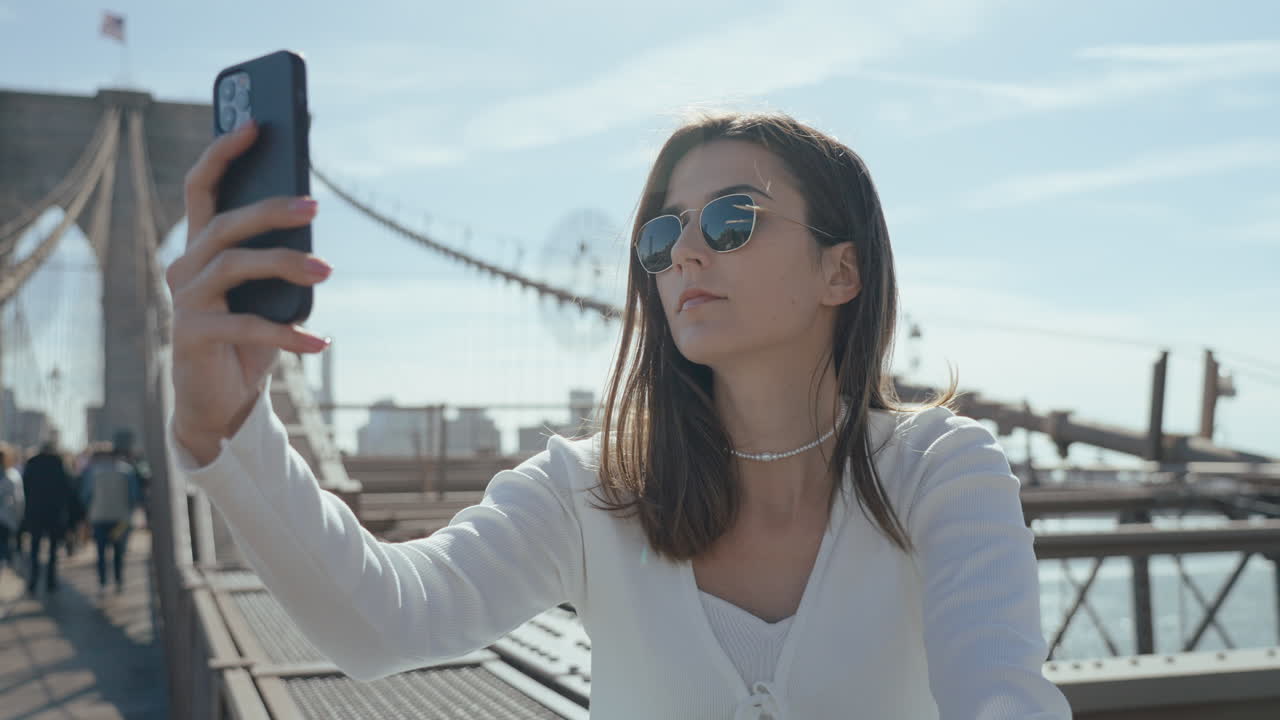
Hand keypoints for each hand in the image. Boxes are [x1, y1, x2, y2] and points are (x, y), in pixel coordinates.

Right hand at [166, 118, 331, 461]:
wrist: (223, 400)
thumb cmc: (249, 336)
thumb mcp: (266, 291)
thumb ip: (276, 254)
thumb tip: (308, 214)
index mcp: (200, 246)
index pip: (201, 187)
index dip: (223, 152)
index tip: (256, 124)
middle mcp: (183, 266)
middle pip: (225, 223)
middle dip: (270, 209)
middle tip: (315, 206)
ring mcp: (184, 300)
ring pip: (234, 265)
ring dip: (285, 264)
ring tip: (327, 271)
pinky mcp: (192, 335)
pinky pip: (245, 325)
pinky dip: (289, 332)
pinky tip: (321, 341)